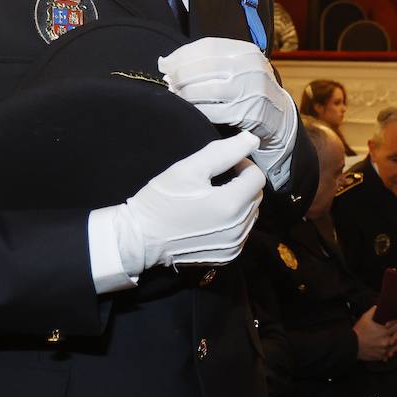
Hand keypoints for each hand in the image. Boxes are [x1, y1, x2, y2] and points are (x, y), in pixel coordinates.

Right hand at [112, 131, 264, 272]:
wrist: (139, 239)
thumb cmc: (161, 200)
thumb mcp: (189, 169)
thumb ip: (224, 152)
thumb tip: (252, 140)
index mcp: (232, 204)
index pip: (257, 177)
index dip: (244, 165)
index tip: (226, 164)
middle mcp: (239, 229)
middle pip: (256, 196)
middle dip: (243, 183)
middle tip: (217, 180)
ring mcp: (234, 246)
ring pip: (251, 215)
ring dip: (240, 203)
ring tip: (213, 198)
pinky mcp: (227, 257)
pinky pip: (241, 232)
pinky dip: (234, 222)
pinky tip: (212, 218)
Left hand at [159, 38, 297, 189]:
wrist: (280, 116)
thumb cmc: (249, 89)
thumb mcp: (238, 67)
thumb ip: (207, 61)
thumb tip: (165, 62)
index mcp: (247, 51)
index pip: (208, 46)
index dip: (182, 55)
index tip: (165, 64)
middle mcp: (252, 68)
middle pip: (205, 67)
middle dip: (180, 75)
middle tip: (168, 82)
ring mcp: (252, 91)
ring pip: (207, 89)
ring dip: (185, 93)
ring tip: (176, 94)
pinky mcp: (249, 114)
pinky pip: (213, 111)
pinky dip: (197, 109)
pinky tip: (189, 109)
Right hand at [353, 308, 396, 361]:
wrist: (352, 345)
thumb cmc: (358, 332)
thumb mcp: (365, 318)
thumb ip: (374, 311)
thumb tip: (379, 306)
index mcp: (384, 332)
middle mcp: (386, 342)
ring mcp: (384, 350)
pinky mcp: (381, 356)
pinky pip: (390, 354)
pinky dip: (392, 350)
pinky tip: (391, 346)